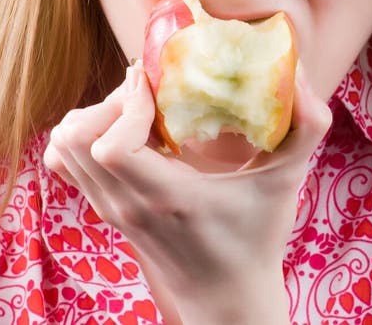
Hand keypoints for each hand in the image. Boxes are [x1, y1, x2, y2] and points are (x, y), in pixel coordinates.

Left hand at [43, 57, 331, 314]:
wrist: (226, 300)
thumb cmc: (256, 238)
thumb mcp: (287, 182)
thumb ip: (306, 127)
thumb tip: (300, 72)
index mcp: (166, 197)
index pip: (111, 145)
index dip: (127, 104)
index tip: (158, 84)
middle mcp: (126, 204)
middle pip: (77, 136)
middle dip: (111, 101)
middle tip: (151, 93)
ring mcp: (110, 209)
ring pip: (65, 145)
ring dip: (97, 115)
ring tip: (139, 110)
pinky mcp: (105, 210)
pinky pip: (67, 162)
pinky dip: (86, 136)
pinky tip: (126, 131)